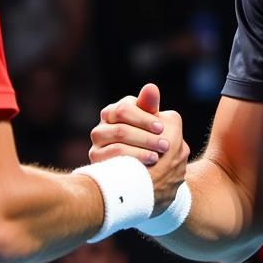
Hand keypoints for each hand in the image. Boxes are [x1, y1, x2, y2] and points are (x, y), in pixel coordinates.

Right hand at [91, 84, 189, 213]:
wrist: (146, 174)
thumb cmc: (150, 142)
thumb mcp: (153, 123)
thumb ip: (149, 106)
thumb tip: (151, 88)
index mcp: (114, 112)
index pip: (124, 109)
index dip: (144, 118)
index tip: (161, 128)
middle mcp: (102, 126)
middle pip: (121, 128)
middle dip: (146, 137)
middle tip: (166, 145)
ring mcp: (97, 145)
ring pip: (117, 143)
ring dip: (141, 148)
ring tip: (158, 156)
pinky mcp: (97, 161)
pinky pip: (113, 158)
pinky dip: (134, 159)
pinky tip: (148, 164)